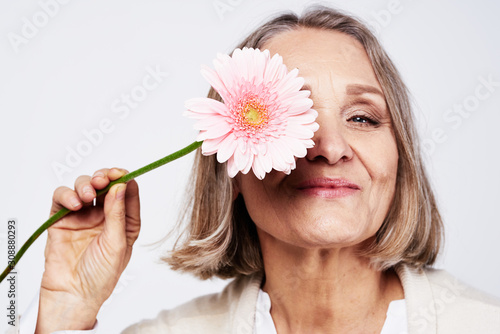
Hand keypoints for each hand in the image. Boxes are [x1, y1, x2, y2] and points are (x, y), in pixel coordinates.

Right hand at [35, 168, 140, 332]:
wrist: (73, 295)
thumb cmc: (101, 276)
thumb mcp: (117, 243)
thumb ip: (118, 214)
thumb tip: (121, 186)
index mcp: (124, 221)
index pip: (127, 192)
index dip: (124, 179)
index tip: (121, 173)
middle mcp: (104, 216)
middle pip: (105, 185)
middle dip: (104, 177)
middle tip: (103, 180)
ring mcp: (82, 216)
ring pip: (84, 187)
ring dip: (86, 184)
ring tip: (88, 196)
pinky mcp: (62, 220)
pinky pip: (62, 198)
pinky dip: (67, 195)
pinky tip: (74, 205)